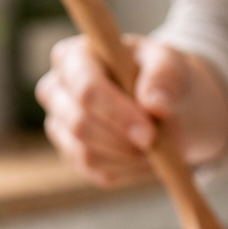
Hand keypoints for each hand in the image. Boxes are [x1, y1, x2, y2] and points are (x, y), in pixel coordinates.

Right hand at [36, 34, 227, 186]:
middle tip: (154, 143)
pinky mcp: (71, 154)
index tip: (149, 131)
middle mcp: (56, 90)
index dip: (116, 113)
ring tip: (156, 148)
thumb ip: (164, 77)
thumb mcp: (171, 64)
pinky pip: (94, 171)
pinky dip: (126, 170)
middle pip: (78, 124)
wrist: (166, 104)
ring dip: (127, 157)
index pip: (85, 88)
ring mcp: (60, 125)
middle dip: (121, 139)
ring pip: (85, 153)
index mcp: (74, 57)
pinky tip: (146, 158)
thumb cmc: (161, 76)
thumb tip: (155, 104)